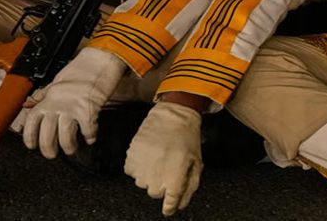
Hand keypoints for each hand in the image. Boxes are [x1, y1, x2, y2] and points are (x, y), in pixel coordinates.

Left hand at [13, 47, 124, 158]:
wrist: (100, 60)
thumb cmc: (80, 69)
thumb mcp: (57, 82)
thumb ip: (44, 95)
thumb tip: (30, 104)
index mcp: (47, 98)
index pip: (32, 122)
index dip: (29, 137)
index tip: (32, 145)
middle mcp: (57, 105)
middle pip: (47, 135)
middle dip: (48, 149)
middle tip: (52, 154)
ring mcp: (73, 108)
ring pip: (65, 137)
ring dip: (69, 146)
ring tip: (71, 149)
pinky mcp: (89, 109)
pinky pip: (88, 130)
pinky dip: (90, 136)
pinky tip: (90, 137)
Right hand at [125, 100, 201, 216]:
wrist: (171, 116)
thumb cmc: (186, 138)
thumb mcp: (196, 163)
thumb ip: (190, 186)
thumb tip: (181, 205)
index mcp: (174, 179)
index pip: (170, 203)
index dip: (170, 207)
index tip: (169, 208)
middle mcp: (156, 177)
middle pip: (155, 193)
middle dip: (162, 185)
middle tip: (169, 167)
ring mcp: (141, 169)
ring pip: (143, 183)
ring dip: (150, 175)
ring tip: (159, 157)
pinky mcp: (130, 160)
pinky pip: (132, 172)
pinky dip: (139, 166)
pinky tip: (149, 154)